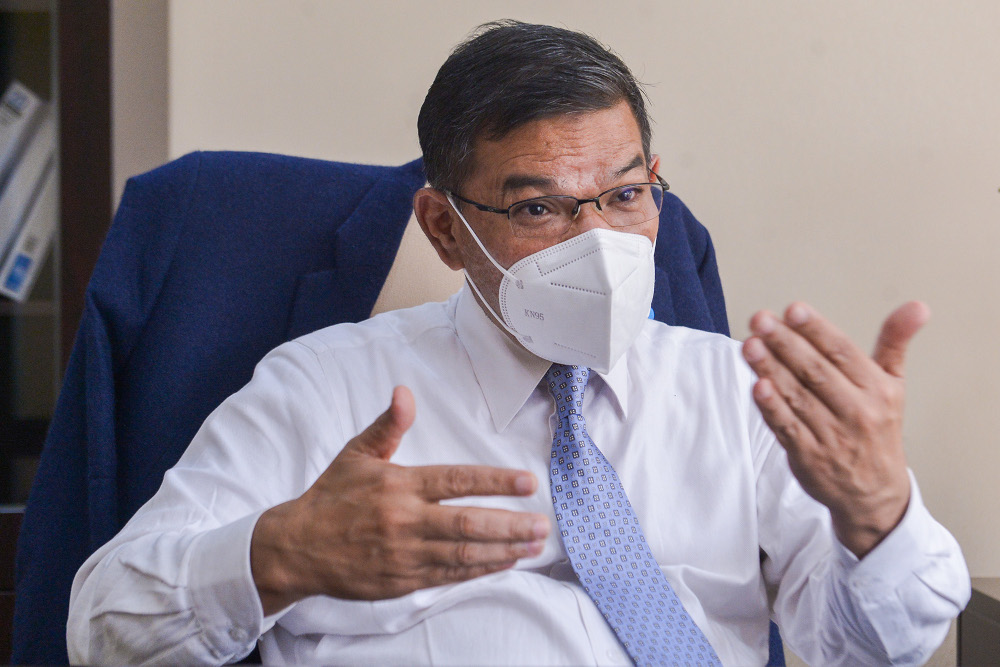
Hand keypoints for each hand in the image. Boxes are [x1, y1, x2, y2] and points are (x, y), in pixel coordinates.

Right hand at [251, 386, 549, 614]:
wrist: (296, 547)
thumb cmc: (331, 497)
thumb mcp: (357, 454)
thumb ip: (387, 425)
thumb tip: (404, 392)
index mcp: (399, 485)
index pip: (457, 480)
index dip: (496, 481)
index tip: (527, 482)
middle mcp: (405, 521)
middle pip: (468, 523)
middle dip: (510, 524)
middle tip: (542, 524)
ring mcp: (405, 554)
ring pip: (463, 554)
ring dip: (503, 550)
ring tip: (534, 545)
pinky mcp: (401, 581)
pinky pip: (449, 576)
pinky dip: (480, 571)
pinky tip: (504, 563)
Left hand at [741, 301, 929, 557]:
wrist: (875, 493)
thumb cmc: (878, 428)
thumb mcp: (893, 385)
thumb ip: (895, 342)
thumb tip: (917, 306)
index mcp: (877, 389)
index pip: (843, 352)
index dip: (817, 330)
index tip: (794, 309)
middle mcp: (856, 411)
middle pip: (816, 372)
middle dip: (786, 343)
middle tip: (761, 320)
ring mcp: (832, 436)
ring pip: (797, 397)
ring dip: (771, 369)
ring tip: (750, 345)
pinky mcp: (809, 456)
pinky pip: (787, 428)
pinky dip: (772, 408)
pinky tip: (757, 386)